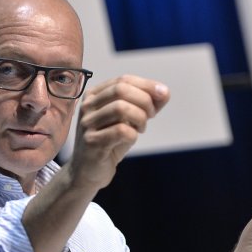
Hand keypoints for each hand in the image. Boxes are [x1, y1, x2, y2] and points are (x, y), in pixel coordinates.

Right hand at [69, 75, 168, 189]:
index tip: (163, 96)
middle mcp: (87, 106)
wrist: (88, 171)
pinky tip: (131, 138)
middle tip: (151, 115)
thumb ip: (144, 104)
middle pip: (121, 89)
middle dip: (145, 101)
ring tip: (141, 127)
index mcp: (94, 95)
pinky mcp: (91, 142)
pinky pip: (121, 131)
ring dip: (140, 117)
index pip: (123, 79)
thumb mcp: (127, 119)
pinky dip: (133, 134)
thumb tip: (163, 92)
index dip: (148, 85)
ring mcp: (87, 124)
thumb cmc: (109, 142)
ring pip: (120, 108)